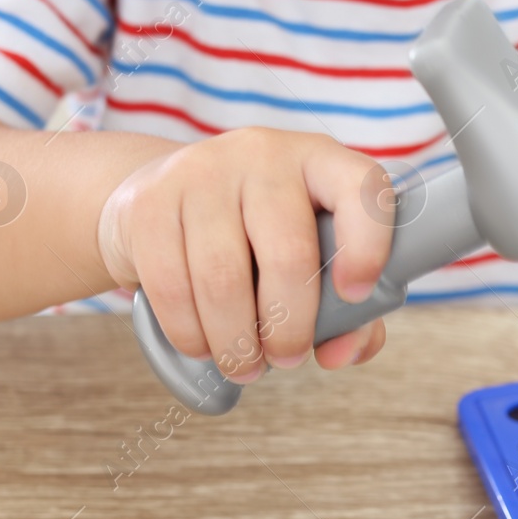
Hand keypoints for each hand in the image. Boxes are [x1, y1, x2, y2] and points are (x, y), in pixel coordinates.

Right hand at [97, 126, 393, 381]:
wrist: (164, 199)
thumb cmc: (257, 237)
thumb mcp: (311, 255)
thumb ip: (350, 310)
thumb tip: (342, 353)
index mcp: (322, 161)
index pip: (360, 190)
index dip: (367, 247)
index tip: (354, 296)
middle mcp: (265, 154)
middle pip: (288, 253)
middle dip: (291, 326)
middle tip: (287, 359)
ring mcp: (203, 171)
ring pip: (225, 278)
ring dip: (237, 341)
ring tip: (244, 364)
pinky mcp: (150, 201)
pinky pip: (172, 286)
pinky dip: (191, 332)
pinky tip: (203, 345)